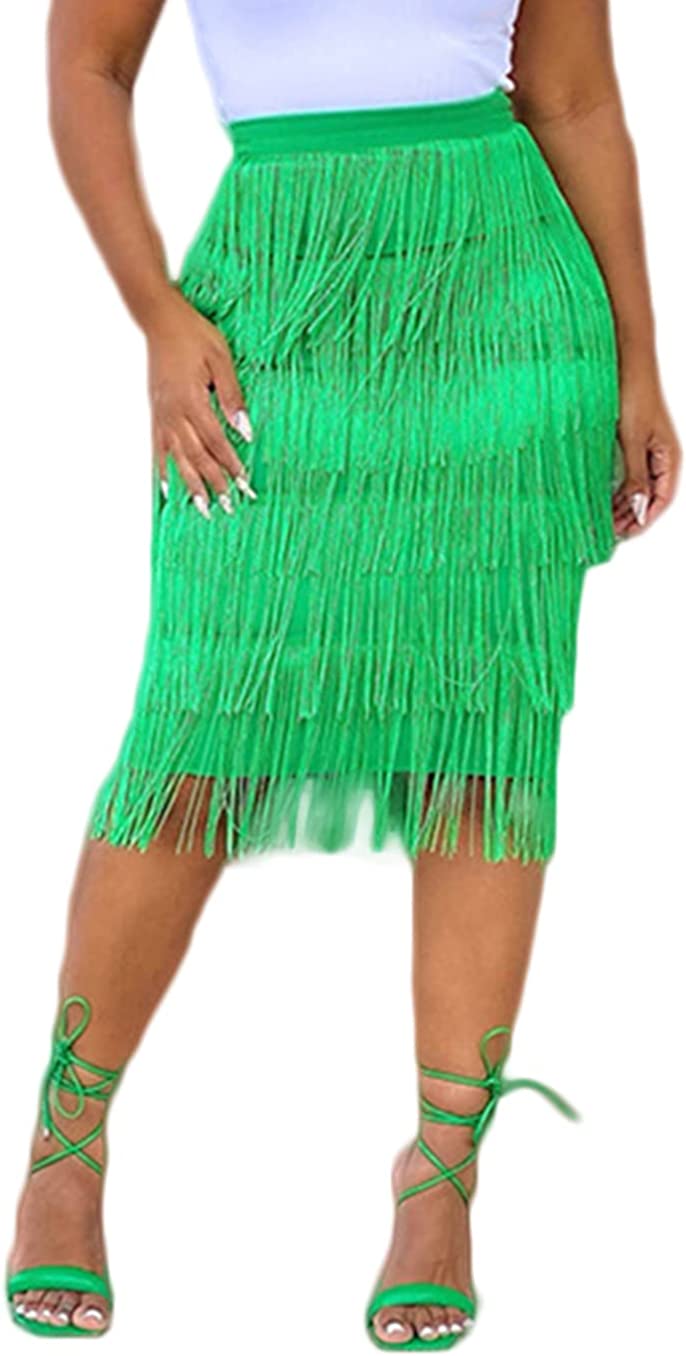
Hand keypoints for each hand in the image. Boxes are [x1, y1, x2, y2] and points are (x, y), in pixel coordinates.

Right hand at [145, 288, 255, 516]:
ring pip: (177, 458)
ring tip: (202, 508)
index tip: (245, 485)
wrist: (159, 319)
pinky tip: (167, 489)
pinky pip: (158, 449)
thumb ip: (232, 395)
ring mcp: (162, 415)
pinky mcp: (155, 413)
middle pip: (197, 457)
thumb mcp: (221, 358)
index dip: (232, 465)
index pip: (217, 442)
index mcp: (193, 400)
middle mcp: (174, 413)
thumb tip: (246, 430)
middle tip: (229, 506)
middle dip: (214, 483)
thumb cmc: (193, 334)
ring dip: (191, 485)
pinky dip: (163, 471)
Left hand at [613, 363, 680, 536]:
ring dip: (621, 504)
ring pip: (636, 488)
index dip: (643, 520)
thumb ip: (636, 476)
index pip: (661, 501)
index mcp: (669, 458)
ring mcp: (645, 451)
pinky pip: (626, 474)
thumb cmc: (635, 394)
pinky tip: (600, 497)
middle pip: (648, 498)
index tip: (623, 534)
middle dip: (630, 516)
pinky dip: (615, 488)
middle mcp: (659, 458)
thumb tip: (638, 507)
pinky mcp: (630, 445)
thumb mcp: (633, 441)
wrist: (626, 364)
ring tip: (601, 518)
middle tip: (607, 531)